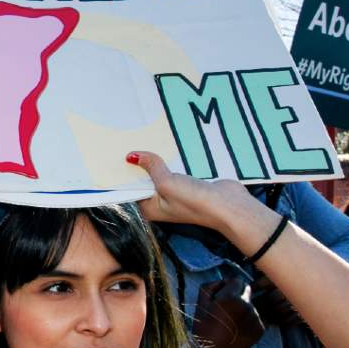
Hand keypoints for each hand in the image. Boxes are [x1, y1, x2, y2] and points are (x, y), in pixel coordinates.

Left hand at [127, 150, 256, 230]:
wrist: (229, 206)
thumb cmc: (195, 201)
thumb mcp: (167, 183)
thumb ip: (151, 167)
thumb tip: (132, 155)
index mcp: (150, 208)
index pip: (132, 188)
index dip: (127, 171)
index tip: (119, 153)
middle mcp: (161, 202)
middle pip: (147, 178)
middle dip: (144, 162)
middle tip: (134, 140)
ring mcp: (176, 194)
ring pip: (162, 172)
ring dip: (160, 159)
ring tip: (150, 139)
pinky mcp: (189, 185)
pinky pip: (177, 169)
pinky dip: (174, 160)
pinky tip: (170, 146)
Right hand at [194, 276, 264, 347]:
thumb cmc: (204, 327)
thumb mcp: (200, 302)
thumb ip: (213, 285)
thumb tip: (225, 281)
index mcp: (231, 298)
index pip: (237, 280)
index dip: (228, 287)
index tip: (221, 297)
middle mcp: (247, 306)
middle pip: (247, 290)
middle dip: (238, 295)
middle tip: (226, 309)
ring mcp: (256, 318)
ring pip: (251, 304)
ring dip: (243, 308)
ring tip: (231, 322)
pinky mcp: (260, 329)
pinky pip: (255, 316)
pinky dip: (248, 320)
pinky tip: (237, 329)